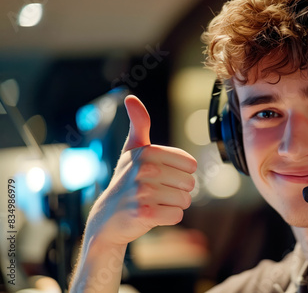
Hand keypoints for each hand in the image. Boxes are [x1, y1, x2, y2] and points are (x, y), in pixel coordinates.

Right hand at [85, 95, 196, 245]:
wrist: (107, 218)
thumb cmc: (125, 181)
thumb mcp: (132, 150)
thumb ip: (138, 124)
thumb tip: (131, 98)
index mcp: (148, 152)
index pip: (191, 165)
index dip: (179, 174)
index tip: (160, 177)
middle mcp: (145, 169)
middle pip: (190, 184)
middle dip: (177, 191)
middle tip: (156, 193)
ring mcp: (143, 192)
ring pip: (185, 200)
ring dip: (173, 205)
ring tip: (154, 203)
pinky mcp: (144, 213)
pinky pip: (177, 215)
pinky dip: (168, 218)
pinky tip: (151, 215)